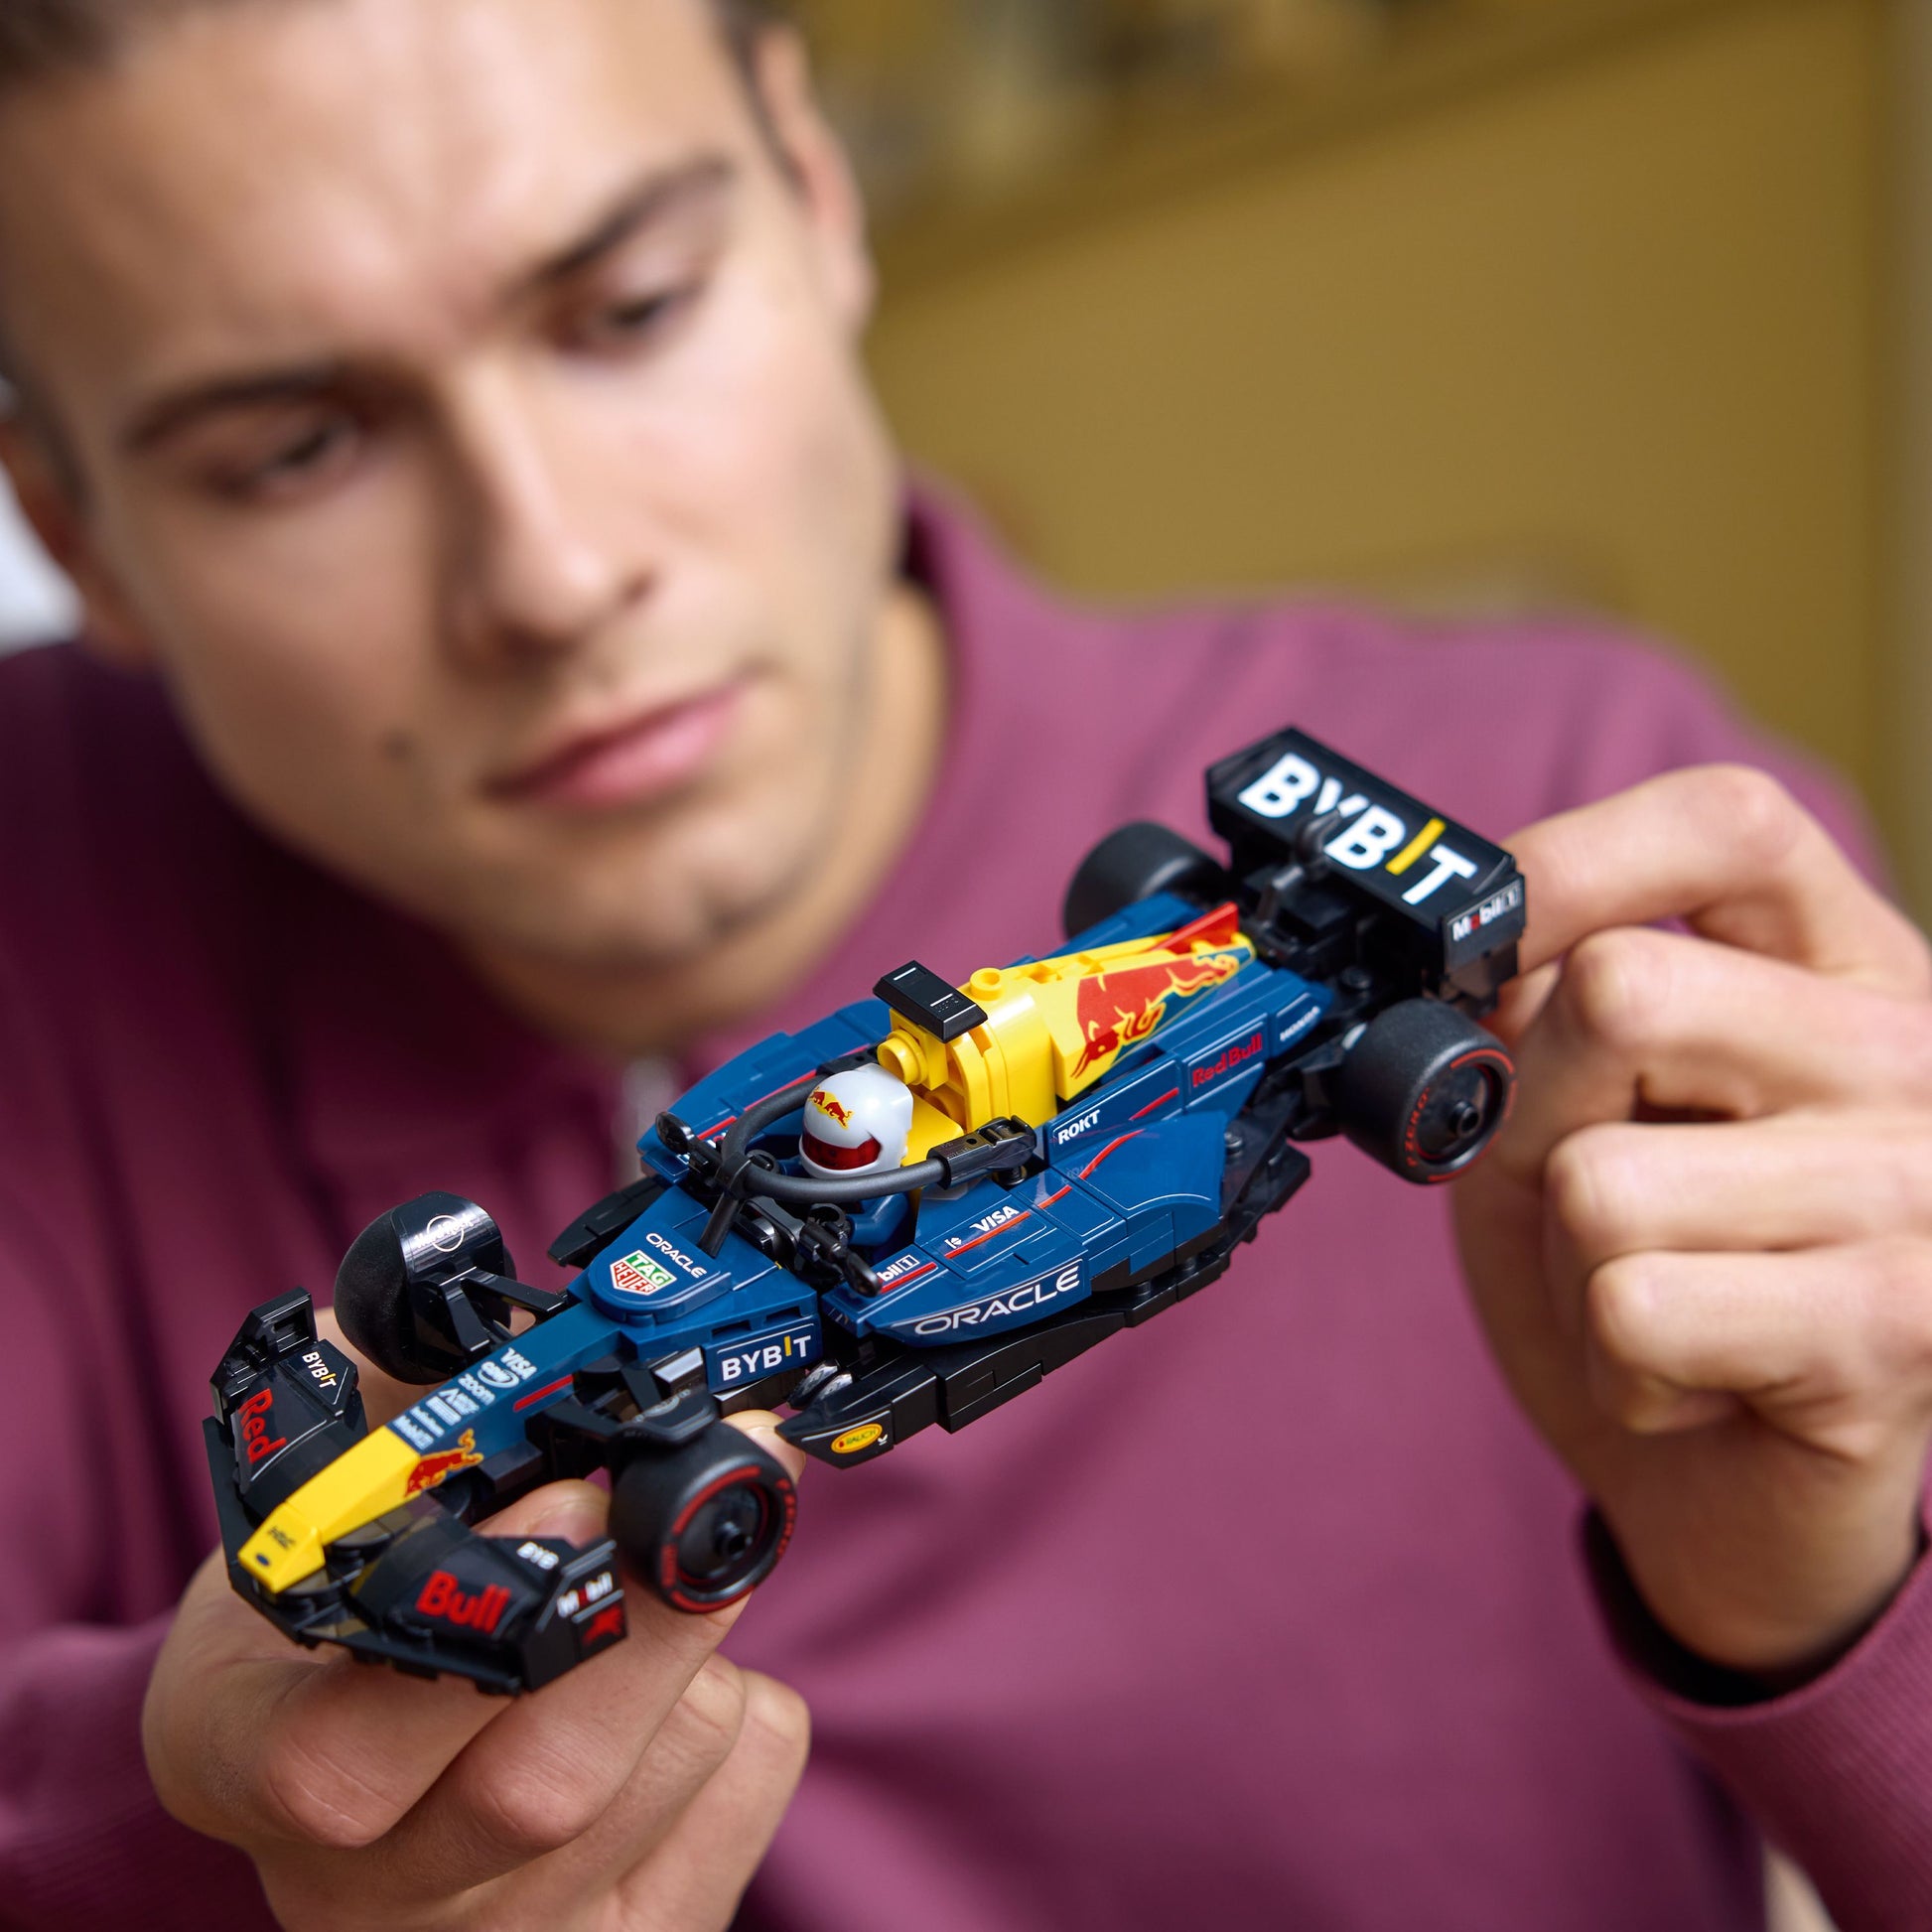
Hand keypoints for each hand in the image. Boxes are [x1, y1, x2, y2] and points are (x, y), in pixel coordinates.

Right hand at [144, 1327, 808, 1931]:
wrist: (358, 1777)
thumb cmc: (344, 1613)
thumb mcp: (312, 1508)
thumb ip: (377, 1404)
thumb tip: (462, 1297)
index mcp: (255, 1769)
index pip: (342, 1755)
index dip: (482, 1615)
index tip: (569, 1490)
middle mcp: (370, 1896)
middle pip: (544, 1782)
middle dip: (656, 1604)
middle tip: (726, 1468)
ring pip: (667, 1774)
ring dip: (706, 1635)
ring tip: (663, 1574)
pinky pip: (751, 1792)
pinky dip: (753, 1704)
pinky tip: (684, 1677)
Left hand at [1453, 764, 1931, 1676]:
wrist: (1739, 1491)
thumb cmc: (1657, 1272)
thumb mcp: (1576, 1114)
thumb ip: (1544, 1019)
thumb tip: (1471, 961)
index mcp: (1844, 964)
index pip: (1724, 823)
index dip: (1569, 863)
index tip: (1483, 952)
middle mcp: (1910, 1050)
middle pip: (1620, 993)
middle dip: (1535, 1115)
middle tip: (1588, 1195)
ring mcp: (1922, 1186)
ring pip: (1601, 1179)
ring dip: (1574, 1266)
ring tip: (1657, 1296)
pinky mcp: (1896, 1327)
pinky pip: (1635, 1307)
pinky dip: (1616, 1364)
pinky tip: (1696, 1375)